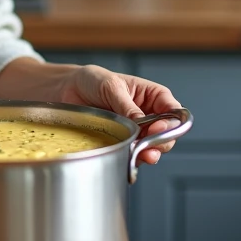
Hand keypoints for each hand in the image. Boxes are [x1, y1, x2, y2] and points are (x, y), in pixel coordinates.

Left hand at [57, 66, 181, 164]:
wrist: (66, 90)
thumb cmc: (92, 81)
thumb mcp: (110, 86)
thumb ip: (127, 105)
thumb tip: (141, 122)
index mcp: (152, 96)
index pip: (174, 112)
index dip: (171, 123)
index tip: (158, 128)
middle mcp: (148, 116)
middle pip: (167, 135)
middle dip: (161, 142)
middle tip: (148, 146)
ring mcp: (136, 132)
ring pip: (152, 148)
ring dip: (147, 154)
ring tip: (140, 154)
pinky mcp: (122, 143)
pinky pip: (133, 155)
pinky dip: (131, 159)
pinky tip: (127, 158)